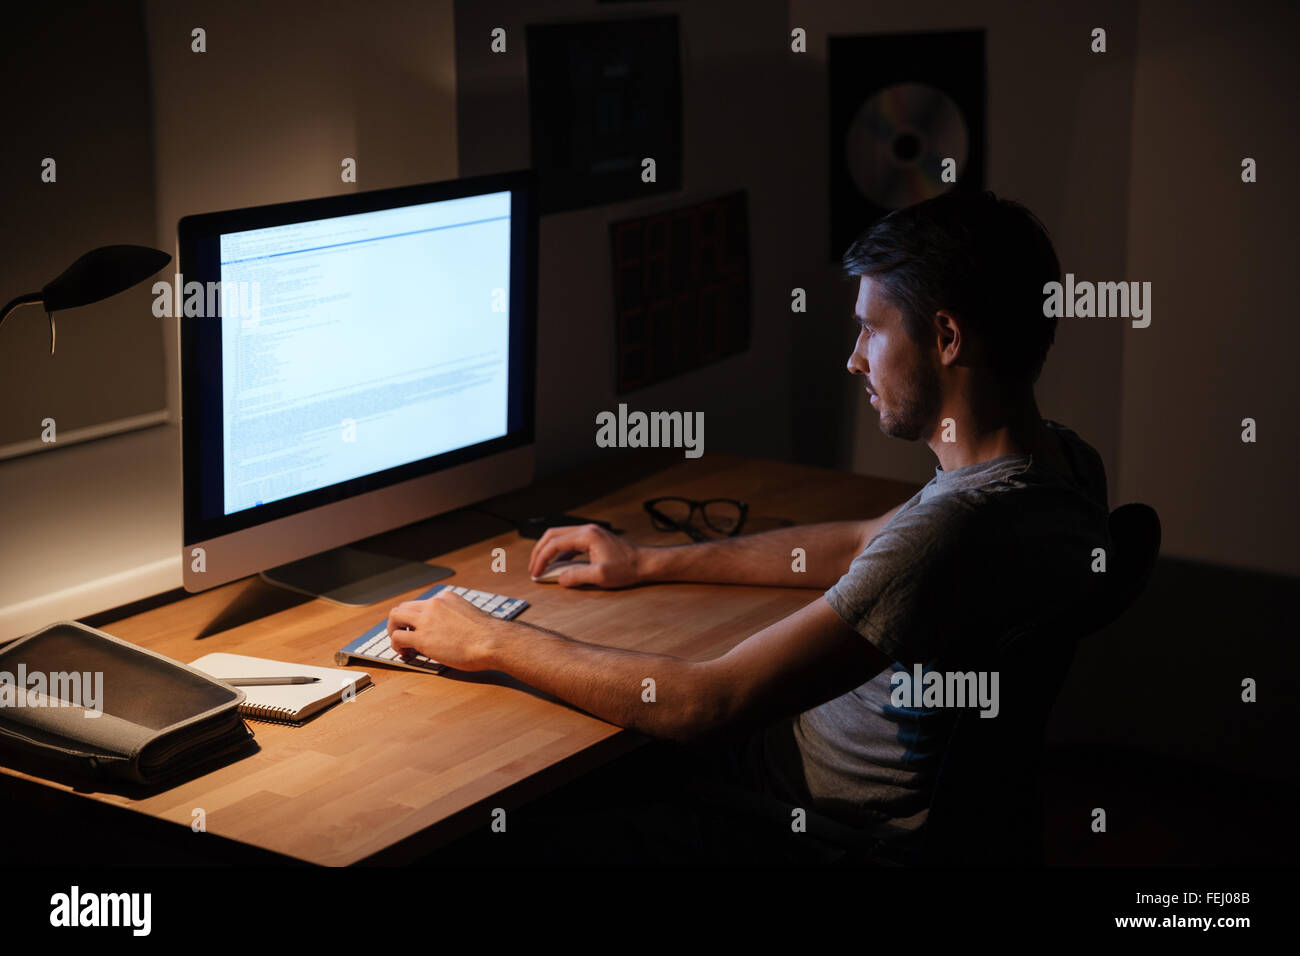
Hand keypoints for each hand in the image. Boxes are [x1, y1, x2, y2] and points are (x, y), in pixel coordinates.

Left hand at [387, 590, 500, 670]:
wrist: (492, 642)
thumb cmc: (488, 635)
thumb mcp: (470, 615)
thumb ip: (456, 617)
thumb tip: (453, 629)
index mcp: (446, 597)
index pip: (422, 603)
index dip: (417, 617)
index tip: (419, 628)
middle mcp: (434, 604)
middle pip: (403, 607)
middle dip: (399, 621)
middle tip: (402, 634)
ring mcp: (426, 620)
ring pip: (395, 617)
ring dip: (393, 630)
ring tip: (399, 644)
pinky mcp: (422, 638)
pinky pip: (398, 638)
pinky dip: (395, 645)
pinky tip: (405, 653)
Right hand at [527, 523, 642, 587]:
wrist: (645, 563)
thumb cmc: (627, 567)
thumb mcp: (600, 575)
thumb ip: (577, 576)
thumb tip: (559, 578)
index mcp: (586, 535)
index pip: (554, 544)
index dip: (541, 559)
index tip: (535, 573)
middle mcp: (586, 530)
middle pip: (553, 535)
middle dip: (539, 552)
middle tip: (533, 568)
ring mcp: (590, 534)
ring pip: (560, 538)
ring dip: (549, 552)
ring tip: (542, 568)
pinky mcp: (593, 540)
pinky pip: (570, 544)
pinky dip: (560, 554)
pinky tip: (559, 566)